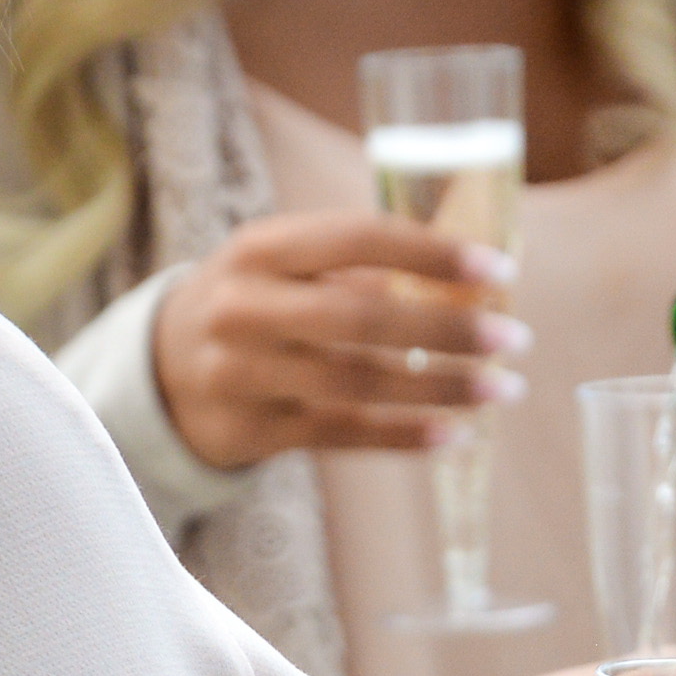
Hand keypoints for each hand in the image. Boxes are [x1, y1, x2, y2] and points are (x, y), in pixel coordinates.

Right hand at [153, 215, 531, 471]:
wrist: (162, 369)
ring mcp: (243, 373)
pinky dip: (405, 436)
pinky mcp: (252, 430)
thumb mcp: (286, 264)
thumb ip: (361, 266)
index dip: (431, 253)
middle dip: (447, 329)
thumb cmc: (257, 303)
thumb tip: (473, 279)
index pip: (356, 239)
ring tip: (500, 390)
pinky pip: (343, 434)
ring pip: (357, 384)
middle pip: (361, 317)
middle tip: (513, 340)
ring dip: (440, 388)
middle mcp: (245, 307)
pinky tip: (456, 435)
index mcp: (261, 248)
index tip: (498, 270)